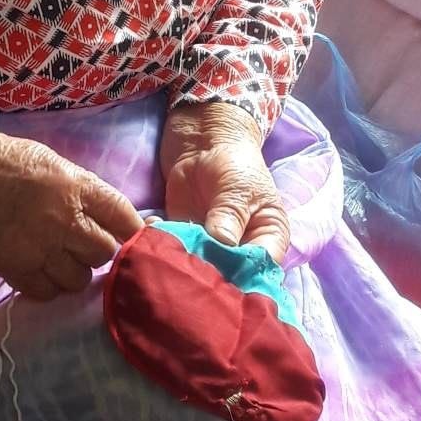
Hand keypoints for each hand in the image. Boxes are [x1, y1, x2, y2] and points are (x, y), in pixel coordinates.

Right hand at [0, 122, 143, 300]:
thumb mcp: (49, 160)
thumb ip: (78, 186)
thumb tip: (101, 209)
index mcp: (76, 187)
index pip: (125, 217)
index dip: (131, 229)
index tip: (126, 233)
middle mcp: (66, 221)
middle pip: (106, 253)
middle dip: (98, 250)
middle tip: (82, 244)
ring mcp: (42, 249)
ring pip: (80, 279)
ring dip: (74, 272)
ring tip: (59, 259)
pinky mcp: (18, 270)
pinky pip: (49, 292)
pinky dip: (48, 286)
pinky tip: (39, 271)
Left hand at [161, 105, 289, 263]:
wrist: (204, 142)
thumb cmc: (235, 163)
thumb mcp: (238, 188)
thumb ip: (230, 217)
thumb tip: (222, 244)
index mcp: (268, 239)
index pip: (261, 268)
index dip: (244, 278)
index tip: (222, 278)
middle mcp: (241, 250)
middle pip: (230, 275)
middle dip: (209, 275)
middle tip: (189, 269)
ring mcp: (211, 247)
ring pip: (200, 267)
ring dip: (182, 263)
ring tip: (167, 251)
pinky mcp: (184, 239)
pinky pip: (174, 251)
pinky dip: (161, 246)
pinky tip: (152, 234)